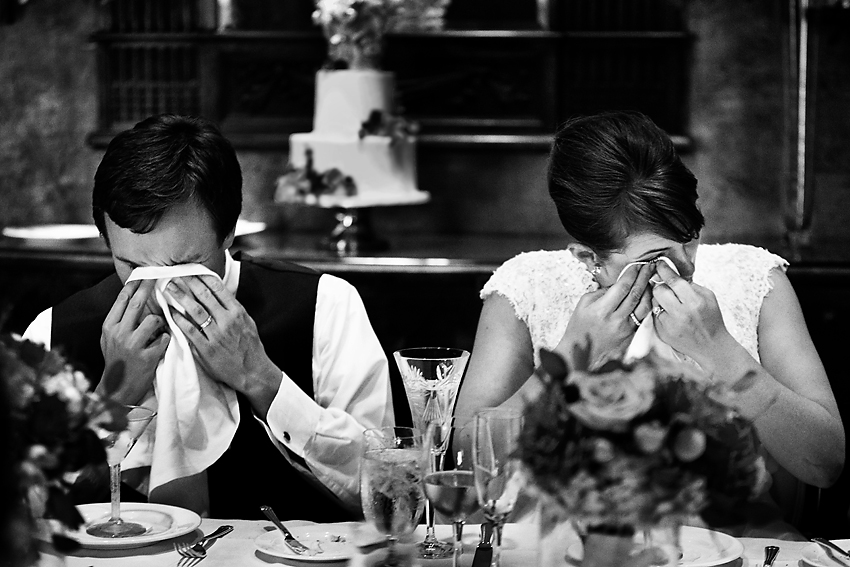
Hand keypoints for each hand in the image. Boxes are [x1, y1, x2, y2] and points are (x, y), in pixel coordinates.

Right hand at [99, 279, 169, 404]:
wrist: (117, 389)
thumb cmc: (116, 361)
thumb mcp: (108, 339)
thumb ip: (118, 320)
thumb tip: (129, 297)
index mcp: (109, 327)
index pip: (122, 300)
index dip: (133, 285)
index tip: (142, 274)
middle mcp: (119, 333)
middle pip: (137, 303)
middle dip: (148, 288)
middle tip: (158, 277)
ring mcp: (133, 345)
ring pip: (154, 320)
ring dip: (160, 321)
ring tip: (157, 330)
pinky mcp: (148, 356)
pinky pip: (164, 338)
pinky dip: (166, 339)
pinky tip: (161, 344)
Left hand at [165, 275, 281, 418]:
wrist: (253, 371)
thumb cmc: (250, 347)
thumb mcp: (248, 323)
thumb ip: (234, 310)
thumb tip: (220, 296)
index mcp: (237, 312)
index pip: (218, 289)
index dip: (203, 278)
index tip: (193, 270)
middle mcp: (227, 321)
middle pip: (204, 296)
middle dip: (189, 283)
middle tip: (177, 274)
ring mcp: (216, 335)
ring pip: (195, 310)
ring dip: (181, 297)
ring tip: (170, 288)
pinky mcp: (206, 349)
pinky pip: (189, 330)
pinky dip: (179, 320)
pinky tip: (171, 312)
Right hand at [555, 262, 654, 366]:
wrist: (581, 356)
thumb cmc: (579, 328)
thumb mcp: (583, 306)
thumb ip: (600, 293)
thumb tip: (616, 285)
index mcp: (601, 309)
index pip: (622, 286)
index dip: (631, 273)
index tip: (637, 264)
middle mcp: (615, 319)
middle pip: (635, 293)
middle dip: (644, 277)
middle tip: (650, 266)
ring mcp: (625, 329)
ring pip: (644, 305)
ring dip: (649, 290)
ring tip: (652, 278)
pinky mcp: (631, 336)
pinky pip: (643, 317)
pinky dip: (647, 304)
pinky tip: (649, 296)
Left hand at [651, 260, 734, 367]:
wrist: (711, 346)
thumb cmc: (711, 319)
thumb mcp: (708, 297)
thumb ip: (691, 284)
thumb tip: (672, 273)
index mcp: (694, 302)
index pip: (673, 281)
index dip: (664, 269)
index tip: (659, 263)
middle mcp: (680, 313)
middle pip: (658, 290)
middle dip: (661, 285)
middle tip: (666, 286)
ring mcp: (668, 325)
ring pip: (654, 302)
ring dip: (659, 299)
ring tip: (671, 303)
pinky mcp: (661, 333)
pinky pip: (654, 314)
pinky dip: (660, 311)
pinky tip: (670, 315)